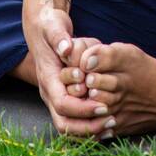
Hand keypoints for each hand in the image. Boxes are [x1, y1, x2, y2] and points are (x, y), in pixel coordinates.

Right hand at [22, 0, 109, 136]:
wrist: (43, 28)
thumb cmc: (50, 27)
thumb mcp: (54, 26)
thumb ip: (59, 37)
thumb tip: (66, 48)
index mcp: (48, 79)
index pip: (63, 104)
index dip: (82, 109)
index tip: (103, 106)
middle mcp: (50, 92)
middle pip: (64, 123)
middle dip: (87, 127)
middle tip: (111, 121)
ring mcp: (56, 96)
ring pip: (69, 126)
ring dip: (90, 129)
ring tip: (112, 124)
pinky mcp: (65, 96)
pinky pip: (74, 120)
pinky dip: (90, 125)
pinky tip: (107, 124)